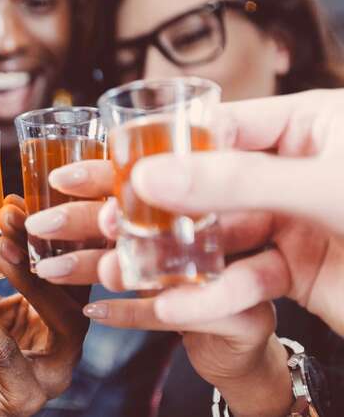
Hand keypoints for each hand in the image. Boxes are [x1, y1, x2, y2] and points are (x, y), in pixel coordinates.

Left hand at [0, 196, 89, 416]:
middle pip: (75, 286)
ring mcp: (52, 372)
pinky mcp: (26, 398)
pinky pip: (10, 357)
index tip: (15, 196)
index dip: (48, 228)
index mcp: (54, 311)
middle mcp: (64, 340)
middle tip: (12, 213)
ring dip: (30, 280)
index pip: (65, 263)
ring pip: (63, 323)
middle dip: (48, 245)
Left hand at [27, 160, 293, 416]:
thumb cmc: (192, 285)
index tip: (56, 178)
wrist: (240, 345)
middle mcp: (229, 225)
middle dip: (88, 218)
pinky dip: (130, 313)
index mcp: (206, 200)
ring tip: (52, 270)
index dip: (99, 175)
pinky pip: (179, 314)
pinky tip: (93, 311)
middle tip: (41, 224)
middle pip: (149, 215)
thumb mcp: (159, 249)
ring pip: (159, 264)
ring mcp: (243, 269)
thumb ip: (124, 224)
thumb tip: (58, 204)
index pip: (147, 178)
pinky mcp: (245, 314)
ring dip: (101, 265)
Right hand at [114, 89, 343, 335]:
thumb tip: (155, 175)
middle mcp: (295, 170)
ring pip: (219, 236)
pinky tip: (177, 305)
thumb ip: (237, 180)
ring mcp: (293, 222)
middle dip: (159, 208)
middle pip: (210, 185)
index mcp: (309, 126)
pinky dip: (213, 295)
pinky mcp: (295, 271)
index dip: (166, 148)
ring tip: (128, 269)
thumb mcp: (324, 188)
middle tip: (110, 220)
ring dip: (176, 257)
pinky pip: (244, 278)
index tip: (119, 167)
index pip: (221, 128)